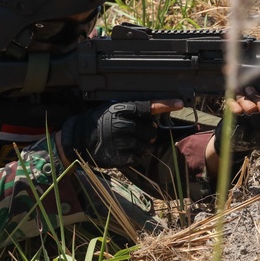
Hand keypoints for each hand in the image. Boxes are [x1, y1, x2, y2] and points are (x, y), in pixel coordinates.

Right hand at [60, 100, 179, 168]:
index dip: (165, 104)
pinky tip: (126, 150)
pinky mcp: (120, 156)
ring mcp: (122, 142)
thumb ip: (132, 110)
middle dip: (148, 132)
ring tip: (130, 141)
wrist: (80, 138)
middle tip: (136, 131)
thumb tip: (155, 113)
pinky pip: (139, 157)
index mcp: (121, 110)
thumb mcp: (113, 108)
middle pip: (151, 130)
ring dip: (144, 145)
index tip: (179, 103)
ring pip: (147, 145)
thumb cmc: (99, 121)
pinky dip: (136, 155)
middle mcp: (123, 125)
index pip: (148, 106)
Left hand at [213, 87, 259, 154]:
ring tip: (240, 91)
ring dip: (245, 98)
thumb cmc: (258, 120)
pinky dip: (234, 104)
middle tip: (250, 88)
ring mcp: (257, 134)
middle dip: (258, 97)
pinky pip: (238, 114)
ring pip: (252, 110)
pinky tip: (232, 100)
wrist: (239, 141)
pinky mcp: (241, 134)